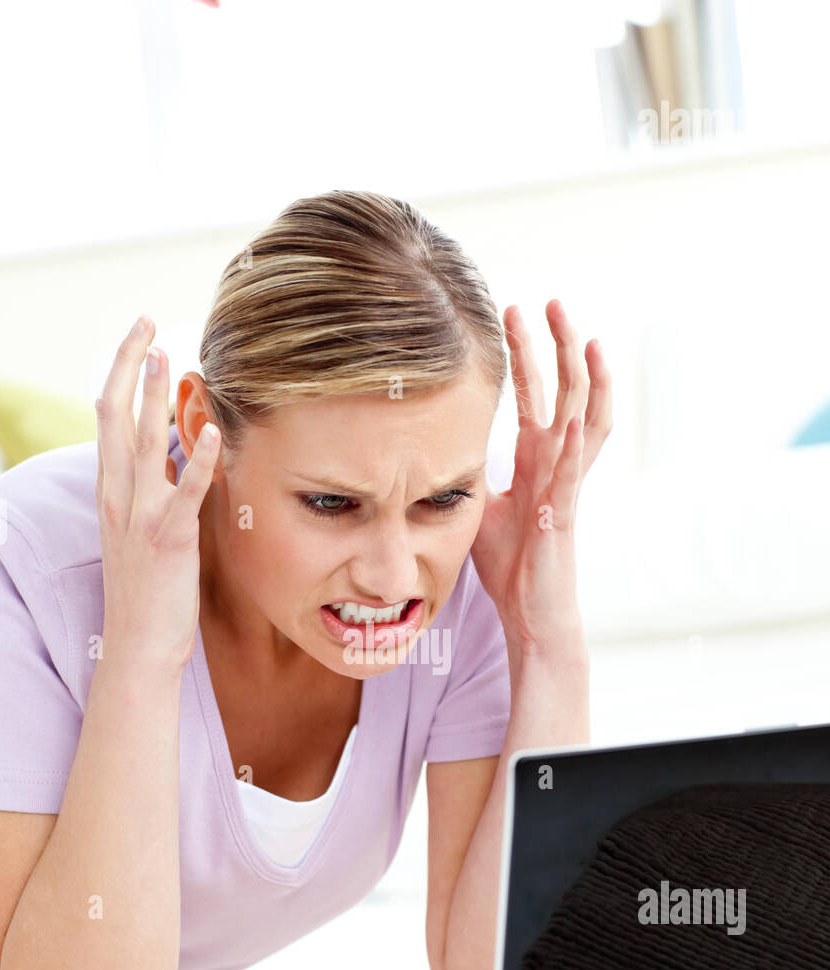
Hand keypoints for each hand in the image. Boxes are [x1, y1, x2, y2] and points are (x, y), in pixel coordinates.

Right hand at [95, 317, 219, 676]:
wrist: (139, 645)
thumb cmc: (150, 590)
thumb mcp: (147, 528)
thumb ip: (158, 487)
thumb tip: (175, 451)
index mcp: (113, 491)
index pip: (107, 418)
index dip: (121, 374)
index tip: (140, 338)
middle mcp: (119, 497)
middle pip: (114, 416)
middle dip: (129, 366)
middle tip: (145, 323)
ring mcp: (140, 518)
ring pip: (142, 444)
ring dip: (154, 396)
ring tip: (168, 355)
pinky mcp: (167, 541)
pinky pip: (182, 494)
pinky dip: (197, 461)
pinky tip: (210, 431)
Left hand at [471, 300, 611, 660]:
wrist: (529, 611)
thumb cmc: (509, 563)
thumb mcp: (480, 504)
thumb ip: (472, 471)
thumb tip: (439, 445)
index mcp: (536, 460)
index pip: (534, 395)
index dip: (525, 355)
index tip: (510, 314)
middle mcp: (557, 464)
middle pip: (566, 391)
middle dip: (558, 345)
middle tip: (548, 300)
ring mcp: (565, 487)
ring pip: (588, 421)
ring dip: (586, 379)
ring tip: (584, 338)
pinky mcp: (563, 516)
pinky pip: (574, 476)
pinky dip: (578, 446)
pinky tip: (577, 417)